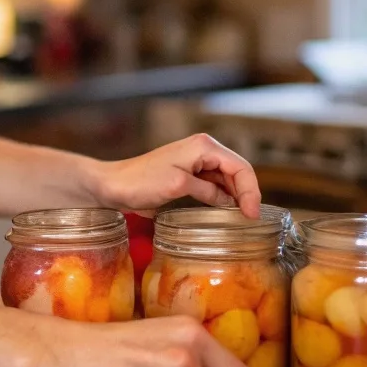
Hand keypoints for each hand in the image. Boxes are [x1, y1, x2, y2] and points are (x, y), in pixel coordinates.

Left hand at [94, 133, 260, 218]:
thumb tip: (229, 202)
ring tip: (242, 219)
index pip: (240, 167)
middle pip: (237, 171)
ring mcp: (196, 161)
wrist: (113, 184)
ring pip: (227, 178)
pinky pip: (214, 183)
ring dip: (236, 195)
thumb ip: (208, 190)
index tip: (252, 216)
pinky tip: (225, 211)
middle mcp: (203, 149)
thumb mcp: (178, 186)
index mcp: (204, 146)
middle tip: (250, 220)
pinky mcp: (188, 173)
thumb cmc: (141, 182)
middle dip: (247, 193)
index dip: (251, 191)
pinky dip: (223, 196)